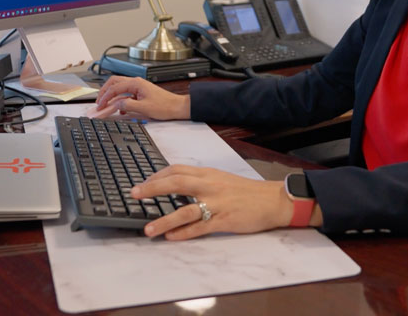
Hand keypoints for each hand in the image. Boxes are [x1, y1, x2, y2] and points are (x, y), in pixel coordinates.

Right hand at [94, 75, 189, 120]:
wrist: (176, 107)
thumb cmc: (164, 106)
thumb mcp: (143, 108)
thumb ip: (127, 105)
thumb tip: (116, 104)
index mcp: (136, 83)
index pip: (114, 88)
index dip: (105, 97)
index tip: (99, 105)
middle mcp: (136, 82)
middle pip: (114, 82)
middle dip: (104, 92)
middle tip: (99, 102)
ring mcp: (138, 87)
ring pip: (119, 87)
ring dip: (111, 95)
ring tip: (106, 104)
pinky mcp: (140, 92)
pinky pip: (126, 93)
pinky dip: (120, 99)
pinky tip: (120, 109)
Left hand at [132, 165, 293, 239]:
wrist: (273, 200)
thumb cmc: (247, 192)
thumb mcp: (222, 180)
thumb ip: (201, 182)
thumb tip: (177, 187)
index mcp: (209, 174)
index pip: (177, 170)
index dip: (157, 176)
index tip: (142, 183)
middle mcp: (210, 185)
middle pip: (176, 183)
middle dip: (152, 189)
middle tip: (134, 194)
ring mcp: (217, 203)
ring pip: (185, 209)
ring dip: (164, 220)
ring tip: (148, 229)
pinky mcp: (225, 220)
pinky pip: (201, 227)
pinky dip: (184, 233)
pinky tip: (171, 238)